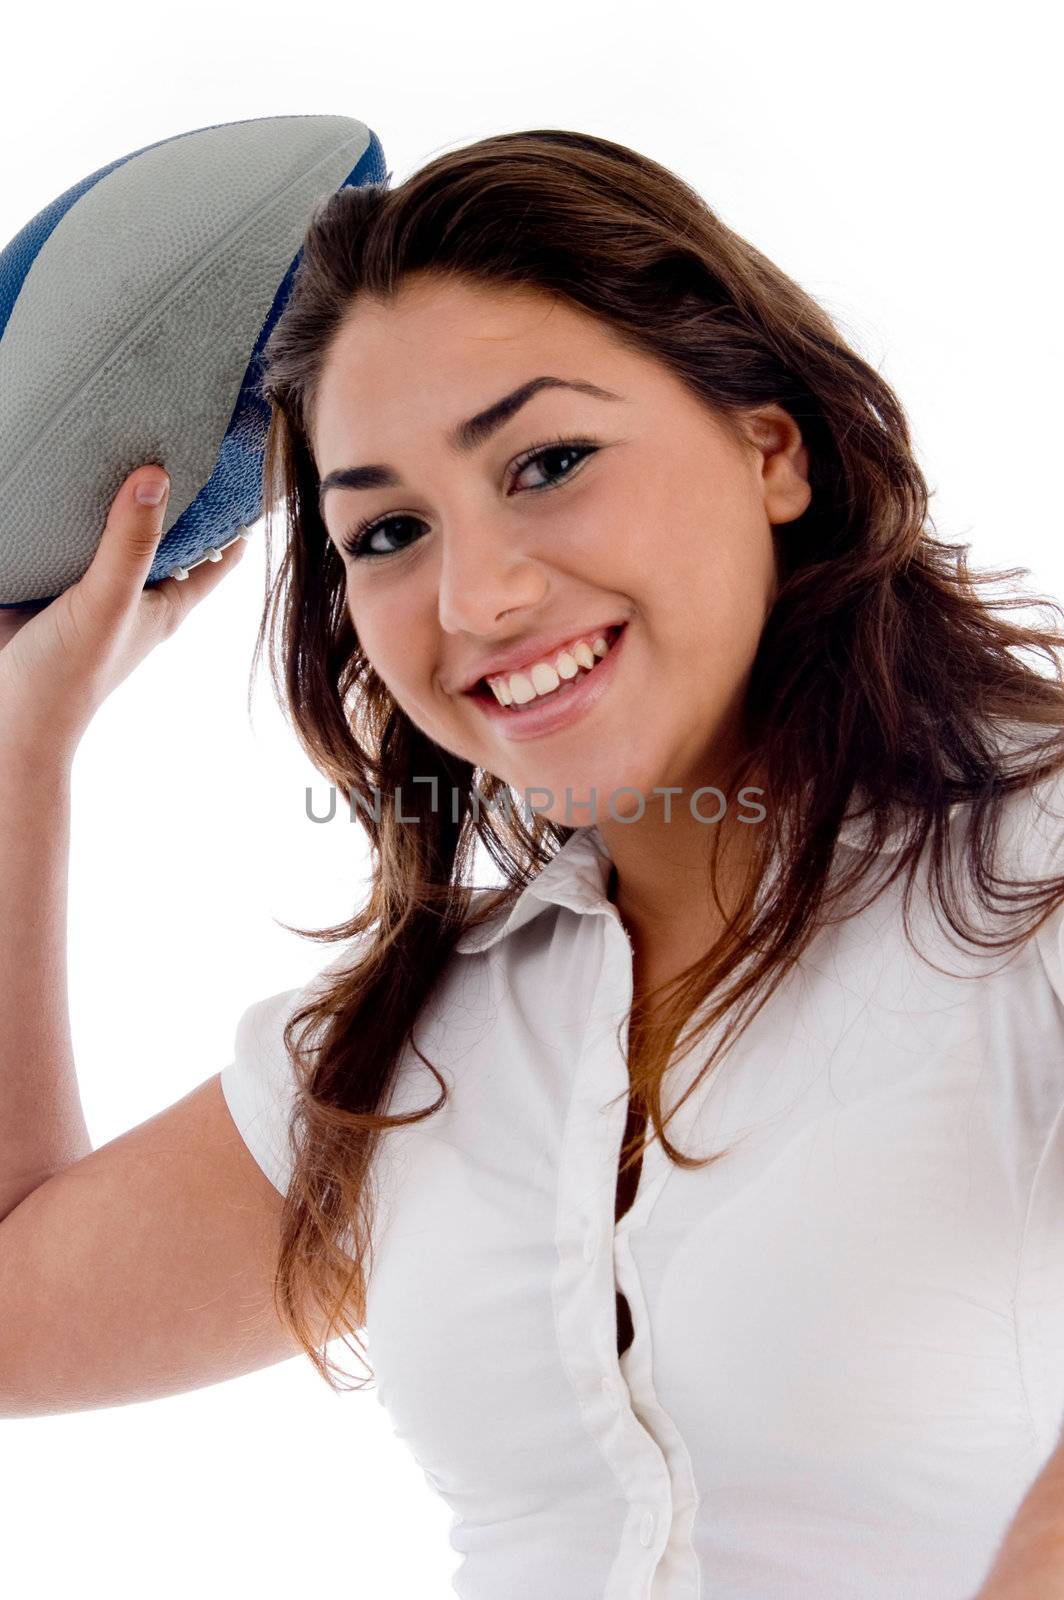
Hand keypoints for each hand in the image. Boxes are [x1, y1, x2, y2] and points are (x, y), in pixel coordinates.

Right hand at [0, 467, 246, 752]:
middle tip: (182, 435)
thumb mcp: (108, 602)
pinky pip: (68, 539)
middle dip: (177, 494)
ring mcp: (93, 588)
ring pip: (116, 533)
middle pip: (169, 534)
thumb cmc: (67, 676)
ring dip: (119, 499)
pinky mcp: (51, 584)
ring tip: (127, 439)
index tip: (248, 469)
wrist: (4, 717)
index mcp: (167, 603)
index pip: (219, 556)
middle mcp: (135, 592)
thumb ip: (131, 544)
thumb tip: (157, 476)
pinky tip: (66, 478)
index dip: (236, 517)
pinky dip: (71, 513)